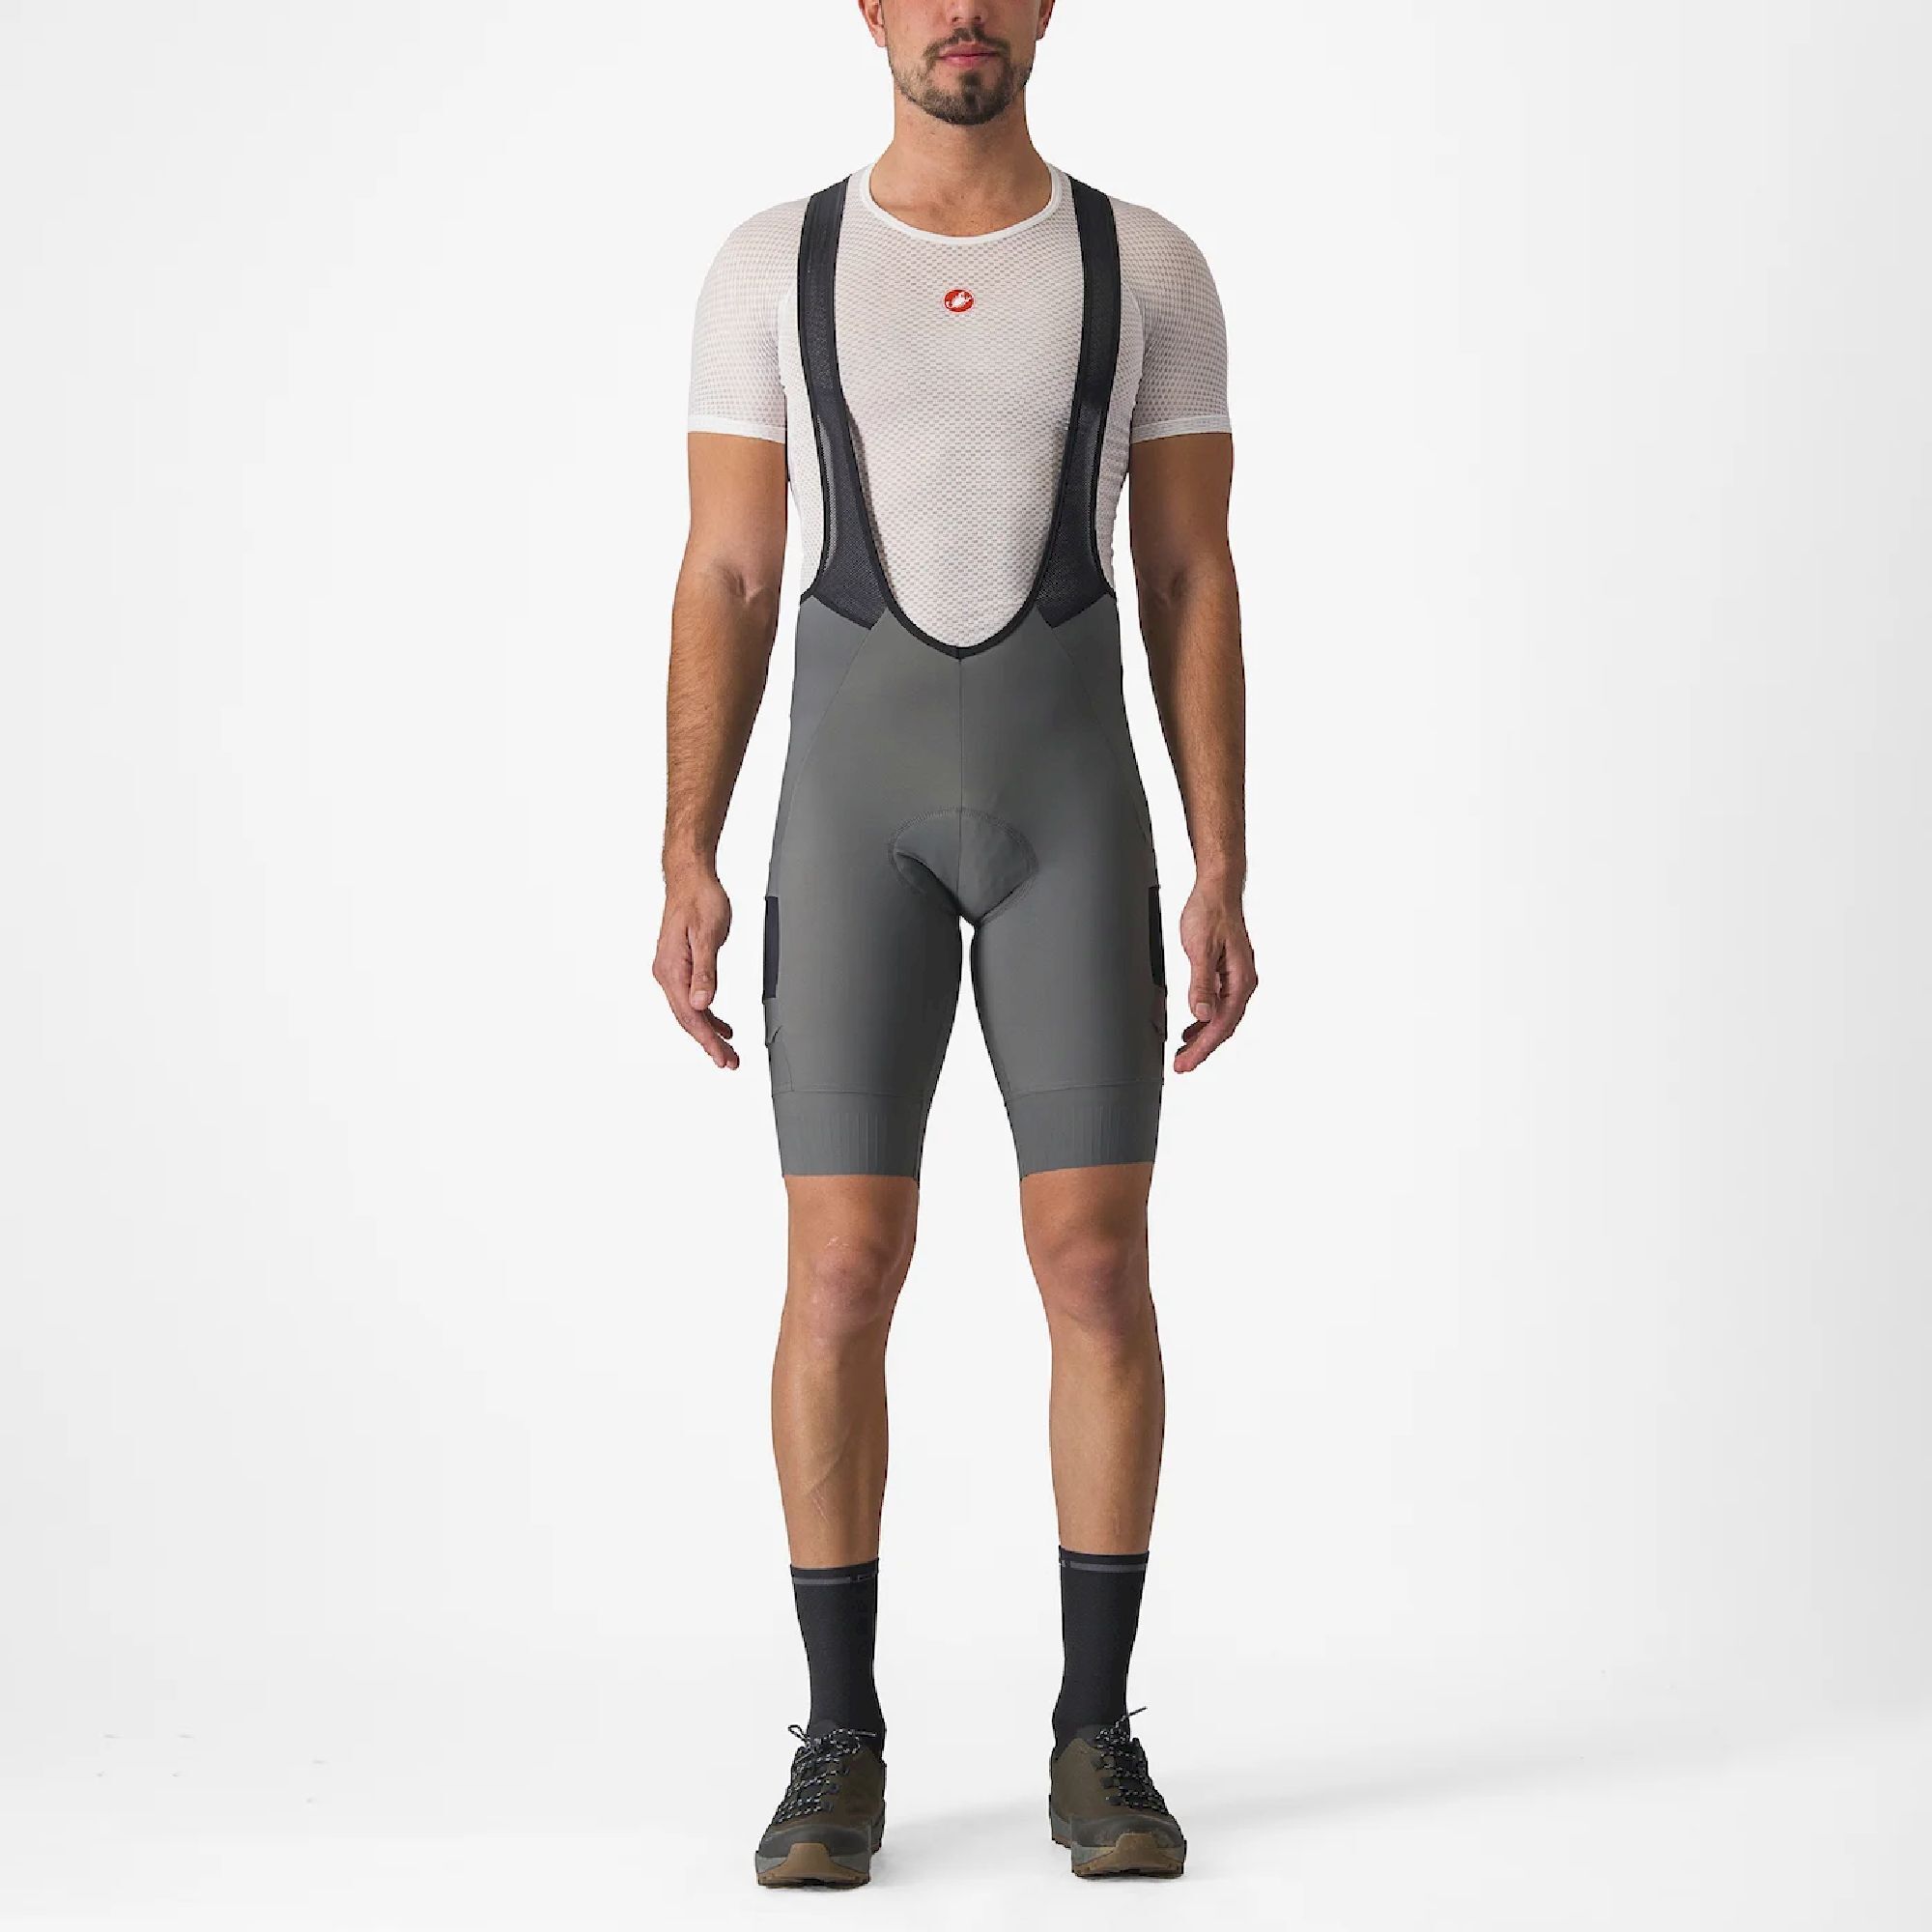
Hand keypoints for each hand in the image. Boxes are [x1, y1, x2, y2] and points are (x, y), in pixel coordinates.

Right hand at [655, 866, 738, 1068]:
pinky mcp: (680, 967)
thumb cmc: (700, 900)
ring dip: (708, 1032)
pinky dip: (707, 1014)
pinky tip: (721, 1025)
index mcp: (672, 969)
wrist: (690, 879)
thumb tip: (702, 1003)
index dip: (707, 1039)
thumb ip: (706, 971)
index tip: (723, 1057)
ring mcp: (671, 971)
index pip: (690, 1015)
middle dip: (709, 1043)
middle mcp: (666, 974)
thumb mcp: (708, 935)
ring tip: (728, 1051)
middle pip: (688, 1019)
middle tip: (730, 1062)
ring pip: (690, 1012)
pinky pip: (692, 998)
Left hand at [1173, 875, 1256, 1073]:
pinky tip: (1192, 1028)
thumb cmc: (1211, 913)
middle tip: (1181, 1066)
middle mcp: (1243, 983)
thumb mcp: (1201, 948)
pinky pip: (1218, 1005)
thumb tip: (1202, 1014)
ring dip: (1202, 1038)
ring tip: (1184, 1054)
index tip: (1185, 1064)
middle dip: (1202, 1049)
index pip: (1222, 1025)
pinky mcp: (1226, 973)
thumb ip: (1201, 983)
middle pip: (1223, 1027)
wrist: (1217, 889)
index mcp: (1241, 980)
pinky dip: (1204, 1021)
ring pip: (1221, 1019)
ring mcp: (1235, 979)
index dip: (1202, 1048)